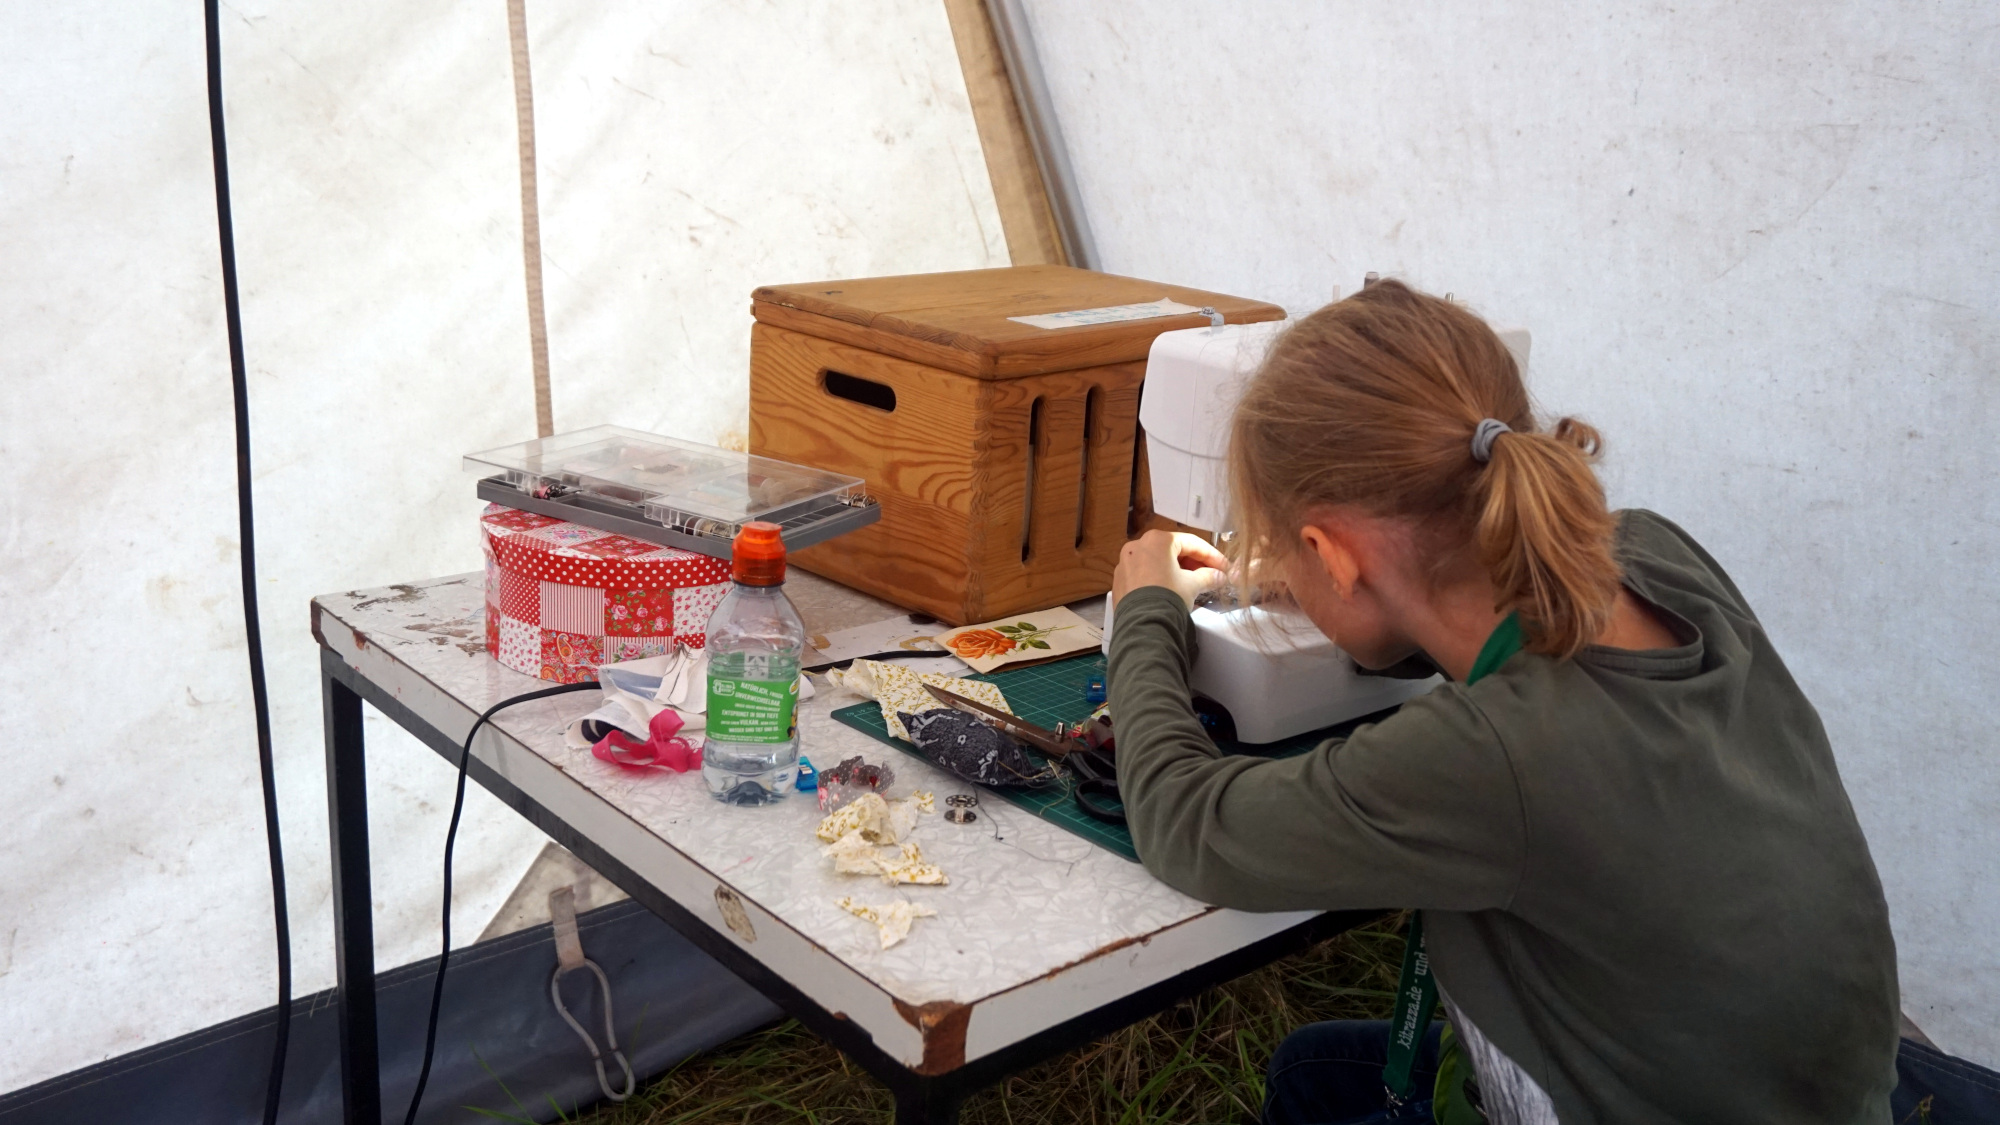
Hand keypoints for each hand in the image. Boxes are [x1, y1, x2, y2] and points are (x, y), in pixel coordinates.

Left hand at [1112, 530, 1229, 609]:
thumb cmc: (1166, 599)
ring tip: (1194, 583)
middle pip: (1173, 550)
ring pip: (1158, 561)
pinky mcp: (1121, 580)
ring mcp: (1126, 563)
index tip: (1222, 566)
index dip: (1212, 555)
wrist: (1144, 625)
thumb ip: (1208, 576)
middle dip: (1194, 562)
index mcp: (1157, 540)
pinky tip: (1172, 589)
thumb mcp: (1193, 585)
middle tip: (1211, 574)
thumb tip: (1218, 576)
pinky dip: (1160, 577)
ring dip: (1178, 570)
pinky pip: (1145, 572)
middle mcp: (1138, 546)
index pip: (1192, 543)